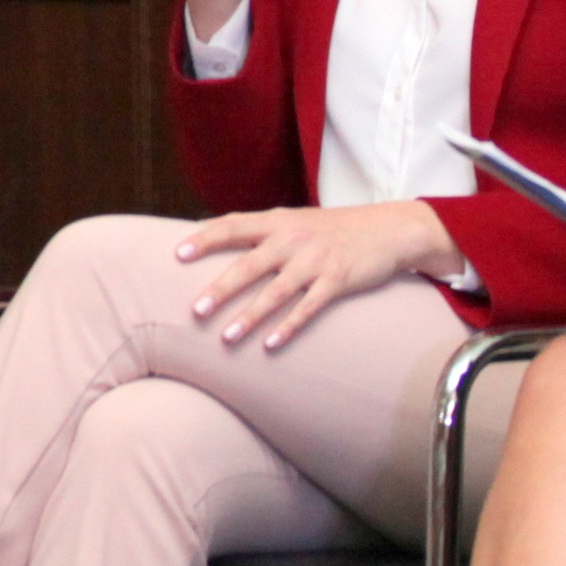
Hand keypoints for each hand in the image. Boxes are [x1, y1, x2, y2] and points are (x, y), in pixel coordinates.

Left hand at [175, 201, 451, 349]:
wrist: (388, 229)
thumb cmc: (332, 229)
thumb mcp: (294, 220)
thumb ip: (259, 229)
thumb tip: (210, 233)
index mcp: (277, 221)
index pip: (233, 225)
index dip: (204, 238)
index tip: (177, 253)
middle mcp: (292, 239)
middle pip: (248, 264)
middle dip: (221, 289)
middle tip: (195, 311)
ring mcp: (315, 261)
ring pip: (275, 292)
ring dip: (249, 316)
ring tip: (226, 338)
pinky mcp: (337, 281)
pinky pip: (308, 308)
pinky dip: (288, 326)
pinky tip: (270, 345)